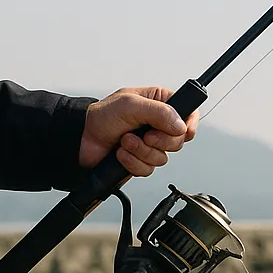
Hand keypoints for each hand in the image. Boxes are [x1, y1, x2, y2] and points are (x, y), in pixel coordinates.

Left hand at [79, 86, 198, 176]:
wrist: (83, 139)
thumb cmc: (103, 116)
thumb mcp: (131, 105)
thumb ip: (159, 112)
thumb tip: (180, 125)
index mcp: (159, 103)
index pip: (188, 113)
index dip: (189, 124)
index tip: (183, 130)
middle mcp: (158, 124)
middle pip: (178, 141)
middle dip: (159, 141)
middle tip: (143, 134)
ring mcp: (150, 144)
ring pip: (162, 158)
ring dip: (141, 152)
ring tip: (125, 141)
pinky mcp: (141, 161)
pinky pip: (148, 170)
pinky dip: (133, 163)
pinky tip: (121, 153)